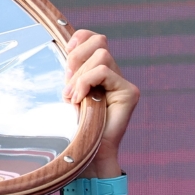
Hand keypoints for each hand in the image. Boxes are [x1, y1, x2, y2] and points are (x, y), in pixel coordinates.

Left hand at [63, 30, 138, 177]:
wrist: (87, 157)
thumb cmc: (75, 131)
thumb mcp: (68, 95)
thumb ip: (71, 74)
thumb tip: (66, 49)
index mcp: (98, 73)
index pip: (94, 39)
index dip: (80, 38)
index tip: (65, 51)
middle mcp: (113, 75)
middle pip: (99, 41)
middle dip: (76, 58)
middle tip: (67, 86)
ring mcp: (123, 83)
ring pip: (101, 55)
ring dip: (80, 76)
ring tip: (72, 98)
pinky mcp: (129, 92)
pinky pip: (103, 72)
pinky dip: (86, 82)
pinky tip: (79, 100)